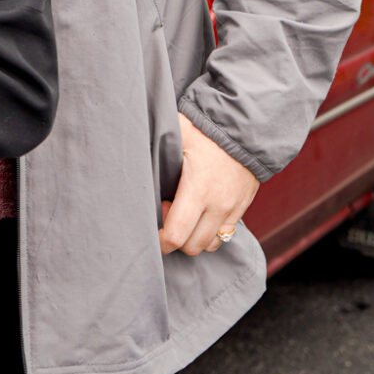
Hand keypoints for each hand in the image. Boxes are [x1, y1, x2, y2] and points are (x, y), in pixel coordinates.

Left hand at [159, 113, 260, 255]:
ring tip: (183, 212)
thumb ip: (153, 141)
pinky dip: (208, 233)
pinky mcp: (242, 209)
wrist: (245, 126)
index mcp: (198, 189)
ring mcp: (232, 209)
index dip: (159, 238)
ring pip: (209, 245)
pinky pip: (224, 236)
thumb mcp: (177, 131)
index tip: (153, 220)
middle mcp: (218, 205)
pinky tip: (199, 213)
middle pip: (192, 246)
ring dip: (192, 237)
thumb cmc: (205, 128)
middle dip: (174, 237)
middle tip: (166, 209)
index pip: (176, 235)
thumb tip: (128, 143)